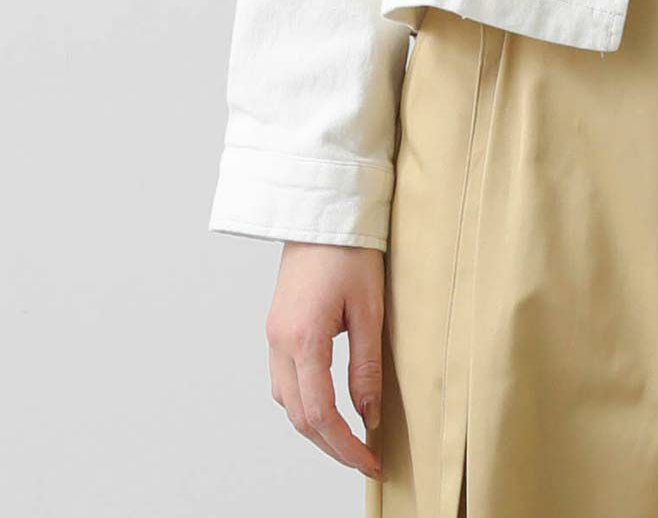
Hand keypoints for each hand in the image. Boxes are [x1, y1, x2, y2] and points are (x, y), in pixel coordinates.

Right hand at [265, 240, 385, 482]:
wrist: (321, 210)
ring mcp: (272, 335)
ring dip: (316, 427)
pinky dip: (305, 402)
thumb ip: (367, 365)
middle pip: (298, 416)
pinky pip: (284, 380)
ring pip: (287, 402)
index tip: (370, 460)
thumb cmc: (350, 251)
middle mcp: (279, 343)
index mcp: (303, 339)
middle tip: (365, 458)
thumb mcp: (370, 308)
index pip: (320, 414)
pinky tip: (328, 405)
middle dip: (331, 445)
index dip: (345, 445)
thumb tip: (369, 414)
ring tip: (350, 438)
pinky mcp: (276, 327)